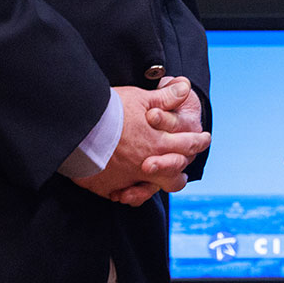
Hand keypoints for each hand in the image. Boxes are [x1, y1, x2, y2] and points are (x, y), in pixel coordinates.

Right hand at [75, 79, 210, 206]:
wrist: (78, 127)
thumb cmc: (110, 111)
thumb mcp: (140, 98)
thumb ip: (165, 97)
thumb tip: (185, 87)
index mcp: (158, 143)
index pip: (187, 144)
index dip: (198, 141)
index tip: (205, 138)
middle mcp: (147, 164)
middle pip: (174, 176)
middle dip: (182, 169)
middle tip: (186, 162)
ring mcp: (128, 179)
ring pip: (150, 190)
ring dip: (156, 185)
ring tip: (158, 180)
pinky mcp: (108, 187)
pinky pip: (124, 195)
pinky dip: (128, 193)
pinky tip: (128, 190)